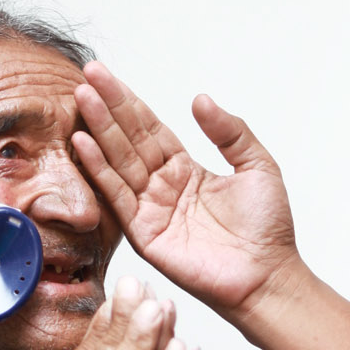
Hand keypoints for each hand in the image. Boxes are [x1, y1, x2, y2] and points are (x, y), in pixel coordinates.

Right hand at [73, 63, 298, 322]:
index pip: (149, 127)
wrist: (267, 276)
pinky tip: (84, 142)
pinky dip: (99, 169)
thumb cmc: (268, 229)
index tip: (105, 74)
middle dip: (107, 106)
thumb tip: (200, 99)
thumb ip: (229, 132)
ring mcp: (151, 209)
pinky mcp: (144, 233)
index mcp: (187, 169)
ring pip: (119, 161)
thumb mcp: (257, 166)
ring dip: (98, 129)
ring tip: (81, 97)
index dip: (128, 100)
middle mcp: (163, 186)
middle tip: (87, 74)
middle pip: (129, 138)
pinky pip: (118, 195)